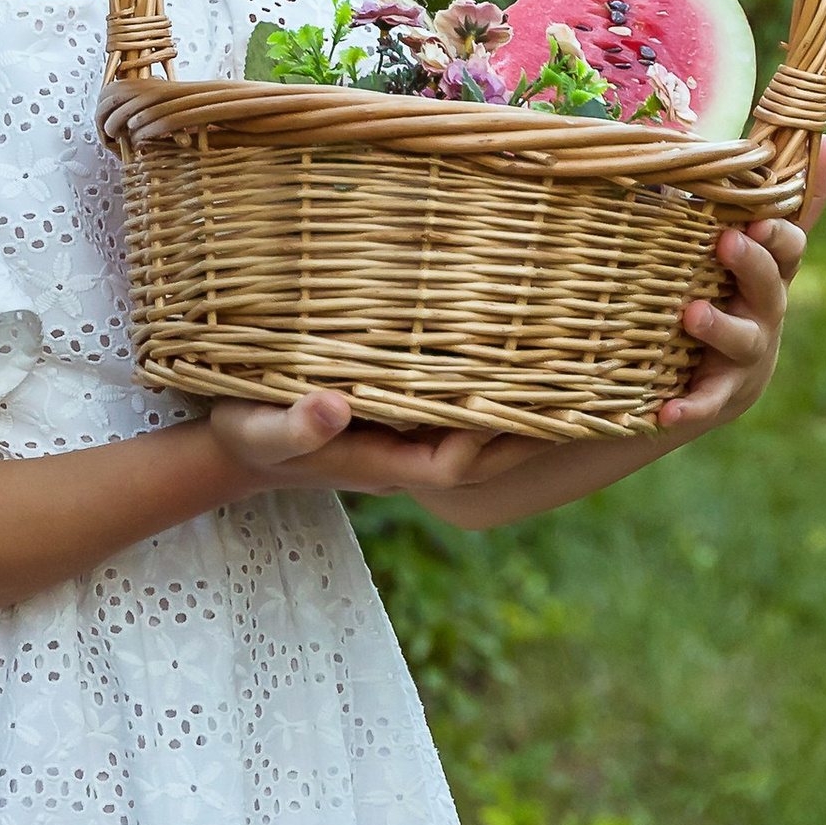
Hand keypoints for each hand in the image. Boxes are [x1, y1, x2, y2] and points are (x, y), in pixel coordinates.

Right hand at [203, 388, 548, 504]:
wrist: (238, 446)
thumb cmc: (244, 435)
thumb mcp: (259, 428)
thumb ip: (296, 424)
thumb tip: (338, 404)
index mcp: (382, 463)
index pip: (456, 460)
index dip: (493, 434)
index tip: (532, 398)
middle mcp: (407, 456)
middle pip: (485, 456)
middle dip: (531, 431)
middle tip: (587, 390)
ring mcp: (408, 441)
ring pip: (480, 438)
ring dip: (522, 413)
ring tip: (574, 375)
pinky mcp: (405, 421)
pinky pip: (462, 416)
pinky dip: (494, 395)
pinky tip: (522, 361)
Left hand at [659, 135, 825, 435]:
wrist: (700, 384)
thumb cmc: (721, 298)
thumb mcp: (745, 252)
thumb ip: (773, 201)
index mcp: (768, 274)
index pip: (788, 247)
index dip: (781, 233)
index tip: (762, 218)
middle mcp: (764, 313)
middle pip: (770, 287)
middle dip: (753, 264)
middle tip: (728, 242)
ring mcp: (745, 358)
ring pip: (742, 340)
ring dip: (719, 326)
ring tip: (690, 314)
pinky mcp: (719, 397)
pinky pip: (707, 403)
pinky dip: (689, 407)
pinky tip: (666, 413)